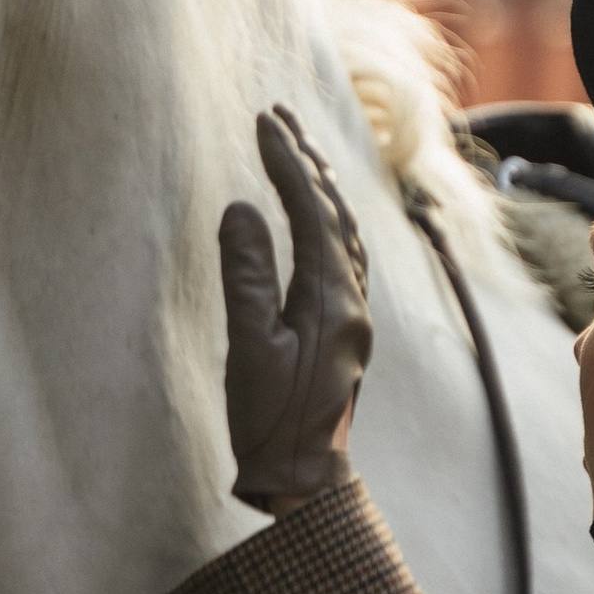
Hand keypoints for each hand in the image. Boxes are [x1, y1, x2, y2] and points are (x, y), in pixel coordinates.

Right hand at [218, 106, 371, 509]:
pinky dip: (327, 220)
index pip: (310, 212)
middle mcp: (352, 301)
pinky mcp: (346, 330)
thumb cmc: (269, 420)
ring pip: (344, 232)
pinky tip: (316, 216)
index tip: (263, 122)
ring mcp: (354, 315)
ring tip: (295, 150)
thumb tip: (240, 208)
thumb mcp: (248, 348)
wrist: (303, 477)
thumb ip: (245, 276)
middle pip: (334, 212)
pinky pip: (343, 256)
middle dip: (306, 160)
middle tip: (277, 116)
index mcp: (330, 300)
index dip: (286, 163)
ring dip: (320, 186)